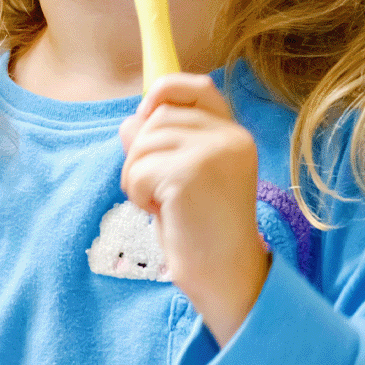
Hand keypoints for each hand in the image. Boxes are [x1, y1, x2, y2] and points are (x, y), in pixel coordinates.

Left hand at [118, 73, 268, 345]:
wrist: (224, 276)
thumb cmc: (200, 231)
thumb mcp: (180, 179)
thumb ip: (161, 145)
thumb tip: (129, 121)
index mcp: (234, 137)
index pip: (198, 88)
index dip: (165, 90)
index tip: (145, 111)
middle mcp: (230, 138)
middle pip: (156, 118)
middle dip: (142, 154)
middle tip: (161, 192)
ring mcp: (213, 153)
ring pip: (141, 142)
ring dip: (137, 178)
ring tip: (164, 205)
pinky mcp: (190, 173)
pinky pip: (137, 169)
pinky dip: (137, 194)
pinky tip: (162, 213)